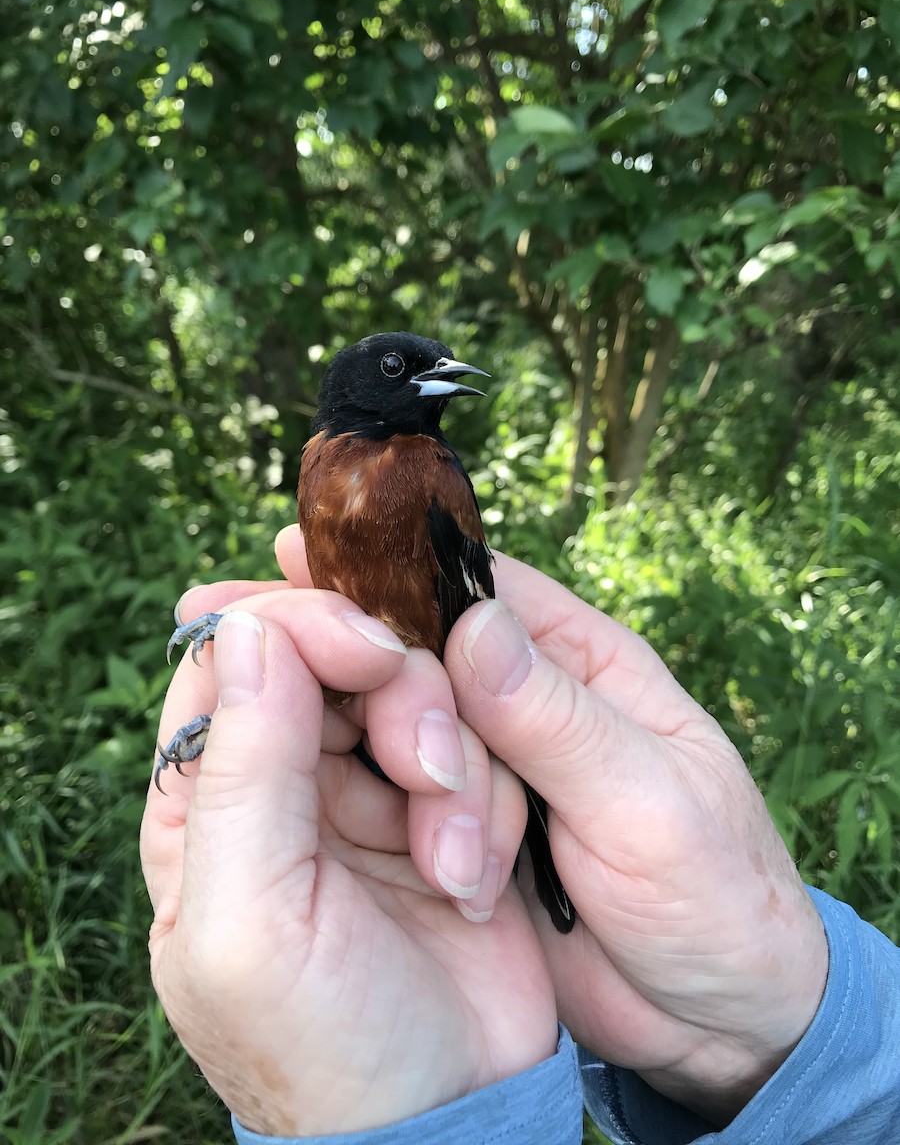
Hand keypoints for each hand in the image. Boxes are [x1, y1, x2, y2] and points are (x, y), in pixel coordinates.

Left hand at [141, 584, 556, 1135]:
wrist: (447, 1122)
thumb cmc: (321, 1051)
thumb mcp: (251, 922)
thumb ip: (242, 770)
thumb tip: (245, 627)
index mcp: (210, 799)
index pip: (235, 653)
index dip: (302, 628)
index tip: (371, 652)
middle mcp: (287, 782)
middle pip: (340, 658)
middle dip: (400, 700)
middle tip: (429, 772)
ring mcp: (370, 796)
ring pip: (419, 695)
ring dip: (453, 766)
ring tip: (454, 865)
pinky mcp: (446, 814)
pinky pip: (478, 748)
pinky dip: (488, 802)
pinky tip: (474, 882)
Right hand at [430, 552, 827, 1125]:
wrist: (715, 1022)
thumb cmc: (717, 898)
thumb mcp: (647, 805)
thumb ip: (560, 722)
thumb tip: (475, 627)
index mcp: (585, 662)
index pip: (482, 587)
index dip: (400, 571)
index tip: (310, 559)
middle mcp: (530, 702)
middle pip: (427, 659)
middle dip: (409, 713)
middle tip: (425, 781)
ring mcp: (494, 770)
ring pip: (409, 738)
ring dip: (418, 793)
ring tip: (464, 869)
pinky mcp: (468, 833)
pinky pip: (410, 808)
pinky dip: (410, 834)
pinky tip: (435, 876)